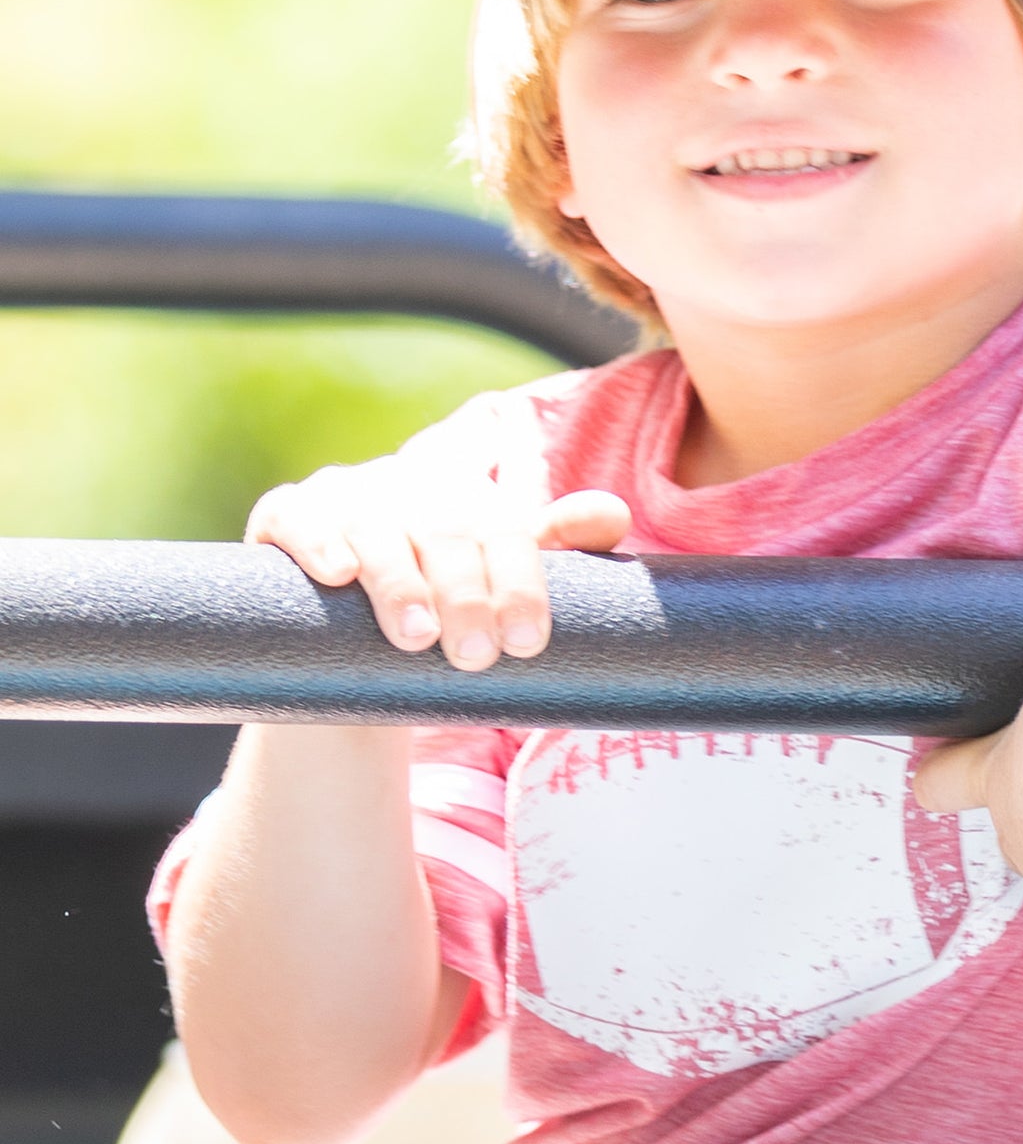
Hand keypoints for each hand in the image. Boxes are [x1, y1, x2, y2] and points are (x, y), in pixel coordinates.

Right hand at [246, 459, 631, 670]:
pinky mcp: (288, 512)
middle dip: (465, 596)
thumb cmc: (447, 601)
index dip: (521, 584)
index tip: (530, 643)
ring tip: (415, 636)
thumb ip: (561, 544)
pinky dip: (318, 542)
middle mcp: (411, 486)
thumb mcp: (504, 574)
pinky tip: (338, 574)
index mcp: (473, 497)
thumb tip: (613, 514)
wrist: (347, 631)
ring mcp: (348, 495)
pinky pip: (298, 517)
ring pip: (377, 531)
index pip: (507, 533)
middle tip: (477, 657)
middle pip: (447, 535)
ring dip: (398, 582)